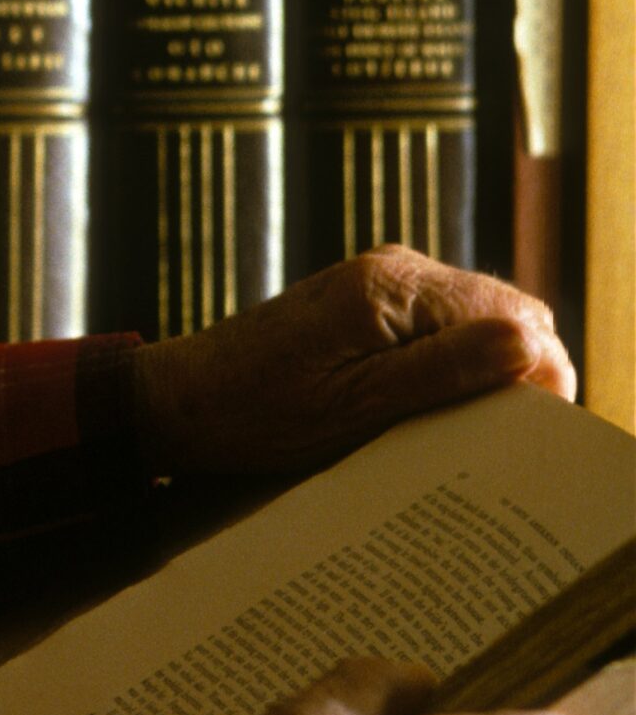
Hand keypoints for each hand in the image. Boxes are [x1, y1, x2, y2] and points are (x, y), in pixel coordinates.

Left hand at [129, 246, 573, 479]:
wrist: (175, 402)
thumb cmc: (252, 415)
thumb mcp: (352, 410)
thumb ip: (442, 373)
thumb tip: (530, 344)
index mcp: (396, 288)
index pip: (517, 319)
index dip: (539, 378)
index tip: (520, 437)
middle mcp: (397, 271)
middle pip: (505, 319)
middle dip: (514, 378)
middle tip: (488, 444)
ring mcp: (382, 285)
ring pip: (476, 328)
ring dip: (480, 377)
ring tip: (453, 434)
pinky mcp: (366, 306)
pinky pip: (437, 333)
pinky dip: (446, 372)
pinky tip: (425, 415)